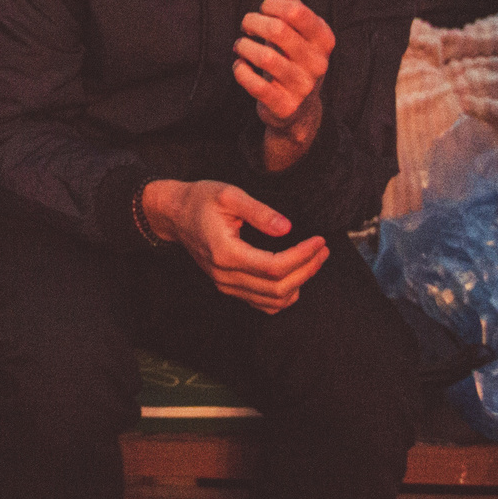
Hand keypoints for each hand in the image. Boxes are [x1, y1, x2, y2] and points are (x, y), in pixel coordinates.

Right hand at [143, 180, 327, 312]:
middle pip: (277, 288)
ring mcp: (225, 284)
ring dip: (299, 283)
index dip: (302, 257)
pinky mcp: (228, 286)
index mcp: (225, 252)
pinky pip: (262, 303)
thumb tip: (287, 228)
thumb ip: (259, 212)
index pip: (274, 267)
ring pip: (272, 301)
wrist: (175, 214)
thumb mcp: (229, 195)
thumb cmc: (201, 200)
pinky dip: (284, 295)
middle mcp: (224, 275)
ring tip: (314, 260)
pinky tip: (295, 275)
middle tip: (323, 249)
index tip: (319, 241)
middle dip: (307, 269)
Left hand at [233, 0, 332, 171]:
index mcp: (324, 40)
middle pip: (277, 30)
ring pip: (265, 57)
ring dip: (243, 46)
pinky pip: (255, 84)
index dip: (271, 5)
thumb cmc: (294, 61)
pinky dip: (241, 71)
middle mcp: (318, 63)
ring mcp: (303, 87)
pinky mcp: (285, 106)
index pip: (296, 11)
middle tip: (246, 26)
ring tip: (240, 46)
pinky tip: (240, 66)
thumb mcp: (300, 34)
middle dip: (253, 22)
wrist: (299, 110)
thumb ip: (293, 8)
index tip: (262, 10)